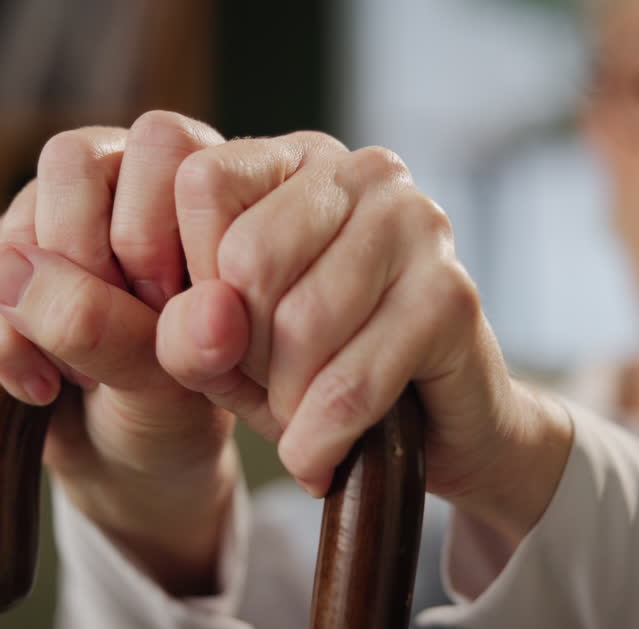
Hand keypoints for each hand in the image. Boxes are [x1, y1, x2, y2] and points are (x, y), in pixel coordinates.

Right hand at [0, 112, 236, 593]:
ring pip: (23, 209)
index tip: (177, 318)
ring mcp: (63, 209)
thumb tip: (12, 271)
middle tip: (130, 341)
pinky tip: (45, 388)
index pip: (158, 143)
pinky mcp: (11, 251)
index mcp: (202, 178)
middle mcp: (130, 173)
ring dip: (47, 298)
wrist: (137, 452)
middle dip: (91, 263)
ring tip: (90, 371)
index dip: (153, 236)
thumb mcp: (172, 378)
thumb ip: (119, 327)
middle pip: (74, 162)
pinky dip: (8, 341)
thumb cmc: (182, 403)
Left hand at [156, 132, 573, 540]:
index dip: (185, 275)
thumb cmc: (314, 374)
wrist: (435, 432)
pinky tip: (319, 457)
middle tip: (268, 384)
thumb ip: (185, 333)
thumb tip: (208, 320)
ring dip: (285, 403)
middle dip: (242, 349)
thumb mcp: (223, 353)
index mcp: (296, 162)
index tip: (208, 334)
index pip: (202, 182)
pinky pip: (350, 383)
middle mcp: (362, 173)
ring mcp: (418, 224)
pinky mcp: (453, 295)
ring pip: (301, 324)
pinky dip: (320, 439)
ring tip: (299, 418)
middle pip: (248, 258)